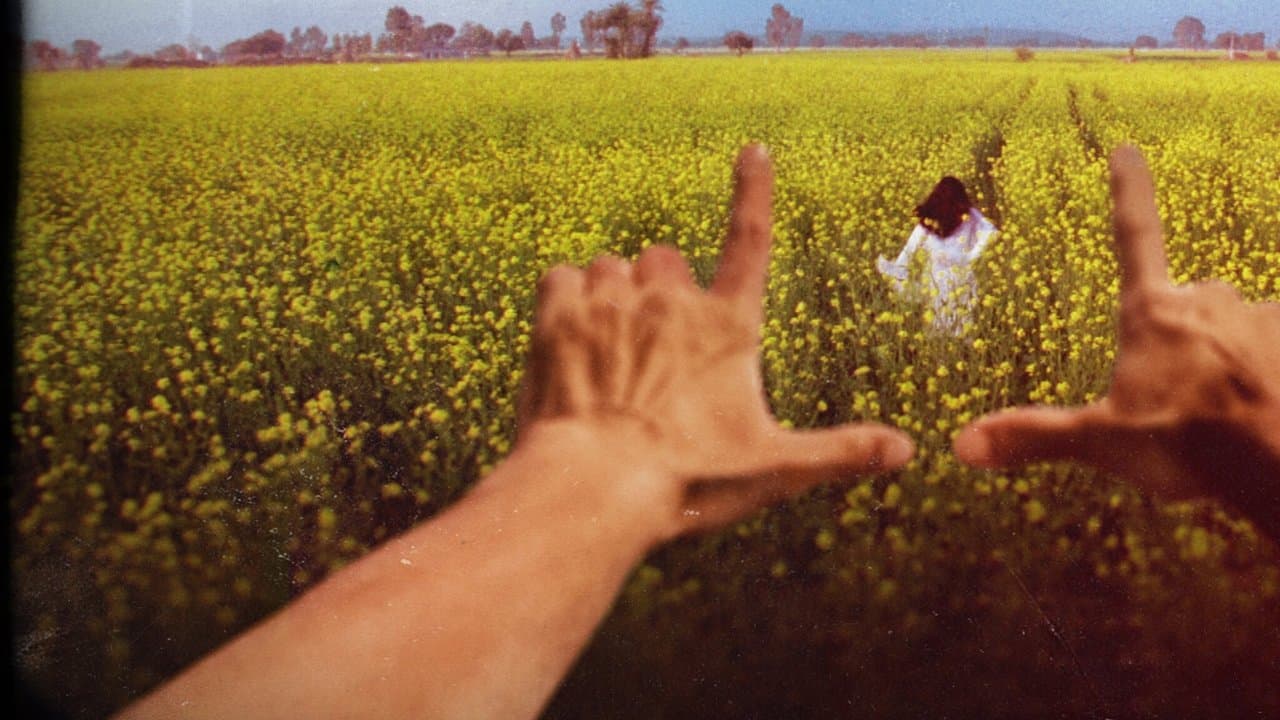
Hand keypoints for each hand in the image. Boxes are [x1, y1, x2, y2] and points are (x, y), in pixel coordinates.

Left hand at [514, 145, 914, 540]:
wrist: (596, 487)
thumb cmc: (688, 476)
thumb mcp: (774, 467)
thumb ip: (840, 452)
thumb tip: (907, 451)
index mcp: (728, 326)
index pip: (750, 240)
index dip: (754, 191)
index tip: (754, 151)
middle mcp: (672, 299)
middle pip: (666, 260)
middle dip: (662, 291)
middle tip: (654, 348)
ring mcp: (614, 300)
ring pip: (612, 267)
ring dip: (612, 296)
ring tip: (609, 353)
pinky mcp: (559, 313)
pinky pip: (562, 276)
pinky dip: (565, 298)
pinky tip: (569, 337)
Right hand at [955, 146, 1279, 533]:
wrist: (1273, 457)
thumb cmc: (1185, 441)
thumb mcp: (1102, 442)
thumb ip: (1035, 435)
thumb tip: (964, 444)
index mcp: (1152, 313)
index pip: (1134, 235)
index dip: (1129, 190)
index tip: (1127, 149)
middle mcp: (1210, 302)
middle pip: (1189, 305)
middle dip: (1184, 338)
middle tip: (1180, 397)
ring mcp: (1262, 320)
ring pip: (1238, 331)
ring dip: (1229, 361)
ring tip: (1224, 416)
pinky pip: (1275, 353)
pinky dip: (1266, 377)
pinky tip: (1258, 413)